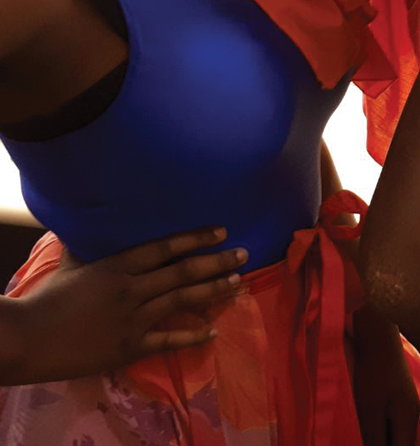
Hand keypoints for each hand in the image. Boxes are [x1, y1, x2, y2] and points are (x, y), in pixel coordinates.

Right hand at [8, 227, 246, 384]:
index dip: (196, 237)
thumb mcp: (74, 263)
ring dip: (214, 291)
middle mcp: (132, 288)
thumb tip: (97, 221)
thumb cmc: (48, 299)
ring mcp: (133, 319)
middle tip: (244, 254)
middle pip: (183, 271)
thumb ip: (94, 245)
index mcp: (119, 265)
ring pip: (183, 300)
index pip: (166, 246)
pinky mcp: (130, 347)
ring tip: (239, 283)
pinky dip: (193, 336)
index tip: (222, 231)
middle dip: (217, 262)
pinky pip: (169, 340)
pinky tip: (213, 331)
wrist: (27, 340)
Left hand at [352, 304, 419, 445]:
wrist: (379, 334)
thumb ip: (375, 439)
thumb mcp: (369, 410)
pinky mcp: (399, 396)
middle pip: (402, 444)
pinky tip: (371, 427)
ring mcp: (407, 404)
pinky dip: (384, 430)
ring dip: (384, 440)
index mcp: (408, 420)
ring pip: (398, 435)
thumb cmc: (373, 371)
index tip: (369, 443)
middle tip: (365, 437)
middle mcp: (412, 414)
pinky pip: (394, 423)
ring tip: (365, 435)